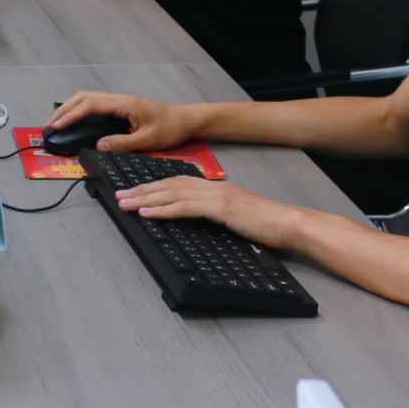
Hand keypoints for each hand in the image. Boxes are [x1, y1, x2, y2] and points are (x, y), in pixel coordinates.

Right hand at [46, 89, 199, 151]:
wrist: (185, 120)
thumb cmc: (170, 128)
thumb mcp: (148, 140)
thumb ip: (123, 143)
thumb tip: (99, 145)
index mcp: (123, 104)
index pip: (90, 105)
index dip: (71, 115)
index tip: (57, 126)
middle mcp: (118, 99)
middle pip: (83, 97)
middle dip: (64, 110)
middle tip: (50, 125)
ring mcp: (119, 101)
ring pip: (87, 99)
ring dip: (70, 108)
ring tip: (57, 123)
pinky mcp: (120, 107)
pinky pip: (94, 104)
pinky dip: (79, 110)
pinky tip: (75, 121)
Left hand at [116, 174, 302, 249]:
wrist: (287, 224)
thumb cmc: (264, 224)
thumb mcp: (234, 216)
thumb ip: (215, 213)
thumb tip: (196, 218)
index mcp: (214, 188)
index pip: (176, 183)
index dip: (153, 186)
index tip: (134, 191)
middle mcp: (212, 186)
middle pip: (168, 185)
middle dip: (141, 190)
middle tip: (120, 196)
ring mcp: (216, 195)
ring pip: (172, 193)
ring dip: (145, 199)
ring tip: (126, 204)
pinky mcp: (220, 207)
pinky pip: (185, 207)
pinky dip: (163, 210)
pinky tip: (147, 213)